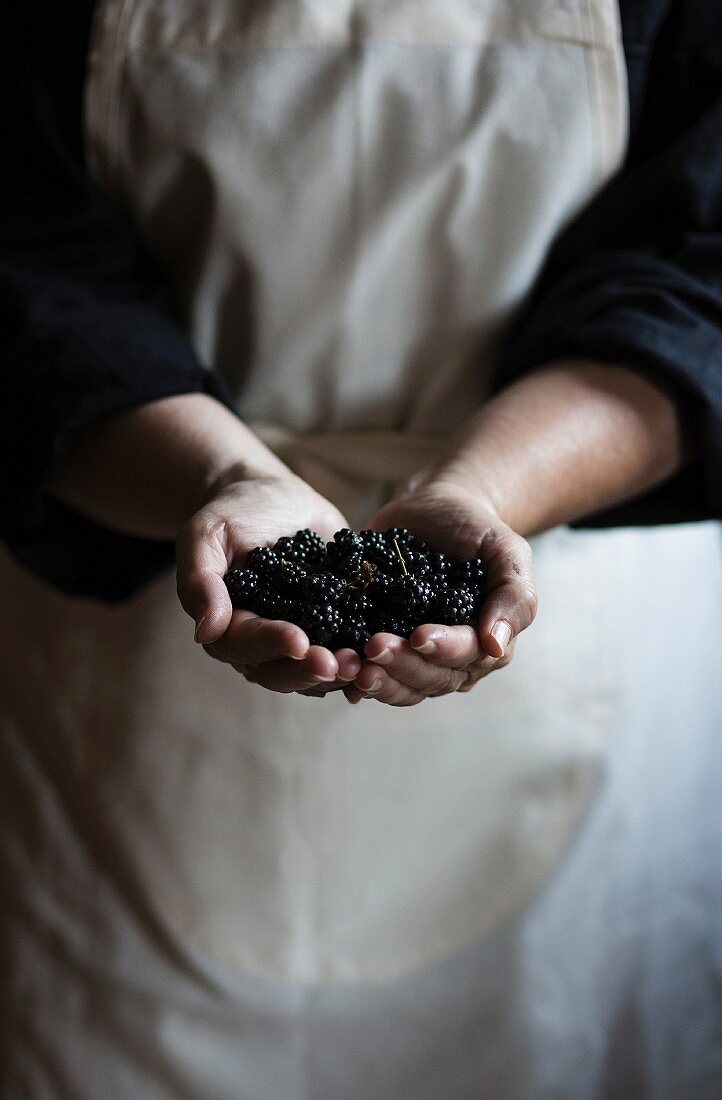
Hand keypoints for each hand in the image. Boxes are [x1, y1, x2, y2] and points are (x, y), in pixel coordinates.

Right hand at [176, 473, 362, 691]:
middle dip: (311, 669)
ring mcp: (300, 639)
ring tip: (365, 664)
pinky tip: (384, 659)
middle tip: (341, 663)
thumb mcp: (206, 535)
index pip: (247, 644)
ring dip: (340, 674)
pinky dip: (363, 661)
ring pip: (315, 673)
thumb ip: (201, 580)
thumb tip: (205, 631)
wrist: (274, 498)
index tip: (300, 641)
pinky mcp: (332, 629)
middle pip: (282, 671)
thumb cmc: (233, 514)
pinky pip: (345, 655)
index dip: (273, 645)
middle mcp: (262, 644)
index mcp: (227, 627)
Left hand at [344, 471, 537, 705]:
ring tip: (349, 665)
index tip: (419, 636)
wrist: (432, 509)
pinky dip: (350, 675)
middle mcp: (451, 660)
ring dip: (375, 679)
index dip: (443, 650)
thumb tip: (497, 646)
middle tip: (374, 647)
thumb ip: (514, 596)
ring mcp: (413, 657)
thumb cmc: (475, 530)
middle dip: (402, 665)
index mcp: (486, 643)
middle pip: (429, 678)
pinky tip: (334, 669)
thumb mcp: (506, 551)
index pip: (467, 656)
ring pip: (398, 685)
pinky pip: (367, 672)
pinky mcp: (378, 645)